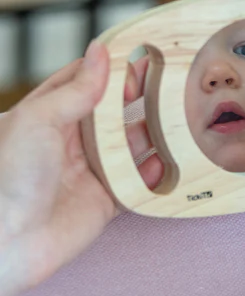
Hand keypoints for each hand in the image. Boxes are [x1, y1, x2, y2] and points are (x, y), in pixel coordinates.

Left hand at [0, 42, 159, 295]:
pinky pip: (136, 180)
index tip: (139, 59)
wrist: (5, 244)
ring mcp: (91, 168)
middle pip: (115, 111)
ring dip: (152, 132)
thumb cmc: (8, 178)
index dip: (113, 70)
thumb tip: (100, 51)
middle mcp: (73, 140)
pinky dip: (153, 171)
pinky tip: (170, 159)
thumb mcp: (38, 120)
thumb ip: (75, 88)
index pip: (88, 82)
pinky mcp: (105, 198)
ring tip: (177, 117)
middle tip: (169, 82)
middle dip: (140, 97)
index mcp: (51, 115)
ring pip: (130, 143)